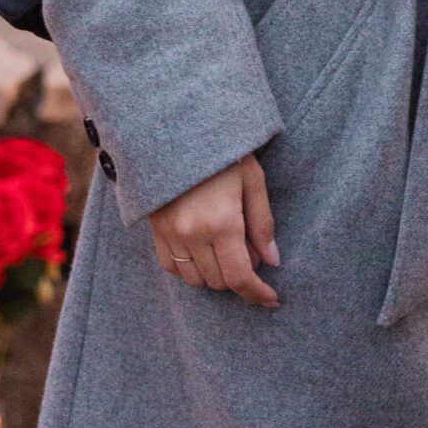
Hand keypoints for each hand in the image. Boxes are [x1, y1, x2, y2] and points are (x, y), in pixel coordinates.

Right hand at [149, 154, 279, 307]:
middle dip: (240, 277)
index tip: (272, 299)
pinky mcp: (155, 230)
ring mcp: (170, 234)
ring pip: (195, 280)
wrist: (176, 128)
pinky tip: (202, 249)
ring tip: (227, 247)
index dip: (257, 293)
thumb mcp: (253, 179)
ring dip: (215, 274)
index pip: (240, 277)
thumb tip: (272, 261)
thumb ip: (263, 223)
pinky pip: (171, 267)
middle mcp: (192, 234)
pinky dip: (189, 268)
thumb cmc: (223, 151)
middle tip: (251, 251)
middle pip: (219, 282)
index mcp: (221, 222)